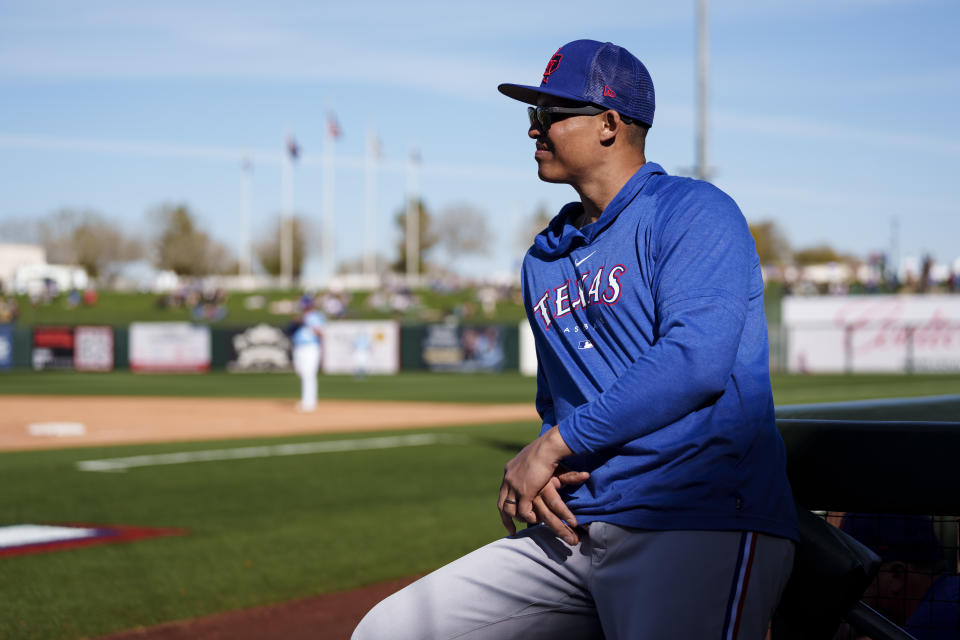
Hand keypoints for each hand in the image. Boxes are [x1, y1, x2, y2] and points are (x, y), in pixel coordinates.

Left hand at [497, 427, 583, 542]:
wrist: (547, 448)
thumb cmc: (545, 450)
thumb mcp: (532, 459)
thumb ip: (529, 467)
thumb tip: (532, 469)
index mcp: (509, 471)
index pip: (503, 492)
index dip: (505, 505)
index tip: (508, 514)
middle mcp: (508, 480)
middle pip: (502, 504)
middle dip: (506, 518)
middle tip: (511, 529)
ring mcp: (515, 486)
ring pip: (511, 509)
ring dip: (519, 518)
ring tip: (528, 523)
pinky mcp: (525, 492)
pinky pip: (523, 511)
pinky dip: (528, 517)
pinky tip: (535, 520)